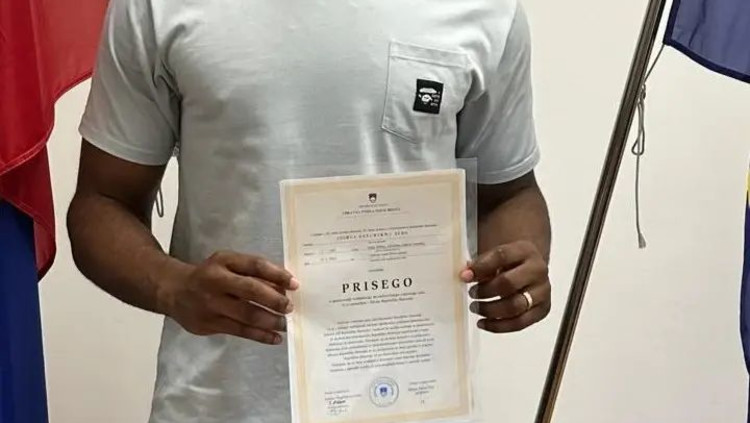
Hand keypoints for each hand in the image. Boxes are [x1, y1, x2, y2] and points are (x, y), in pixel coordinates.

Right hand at [158, 251, 298, 344]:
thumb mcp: (228, 264)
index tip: (294, 284)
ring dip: (270, 321)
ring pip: (246, 315)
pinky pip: (240, 331)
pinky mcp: (209, 324)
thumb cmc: (210, 275)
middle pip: (251, 291)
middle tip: (289, 308)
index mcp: (224, 262)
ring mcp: (211, 304)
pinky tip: (274, 337)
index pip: (255, 265)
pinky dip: (260, 335)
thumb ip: (253, 272)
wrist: (174, 290)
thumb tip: (284, 286)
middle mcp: (216, 281)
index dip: (277, 274)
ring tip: (284, 324)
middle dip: (274, 300)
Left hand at [459, 241, 549, 332]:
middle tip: (472, 293)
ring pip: (515, 306)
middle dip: (485, 291)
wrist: (531, 269)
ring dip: (490, 310)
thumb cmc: (510, 263)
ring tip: (476, 307)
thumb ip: (481, 263)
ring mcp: (542, 291)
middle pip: (509, 283)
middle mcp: (538, 270)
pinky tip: (484, 322)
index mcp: (525, 250)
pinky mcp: (542, 309)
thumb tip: (466, 274)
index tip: (464, 276)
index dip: (480, 267)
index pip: (501, 256)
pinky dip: (498, 326)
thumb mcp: (496, 256)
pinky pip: (520, 323)